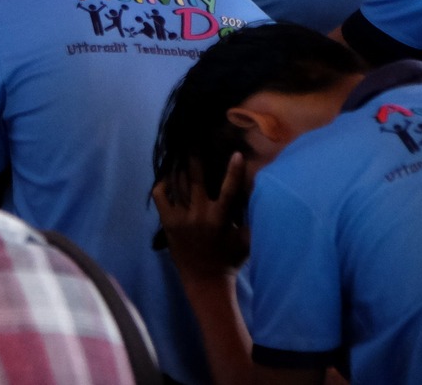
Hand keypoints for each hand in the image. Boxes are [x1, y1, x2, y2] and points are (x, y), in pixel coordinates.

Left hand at [153, 153, 249, 283]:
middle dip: (195, 158)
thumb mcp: (246, 240)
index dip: (234, 171)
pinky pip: (160, 197)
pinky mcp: (168, 222)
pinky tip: (166, 177)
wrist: (205, 281)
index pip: (230, 189)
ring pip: (177, 184)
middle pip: (196, 178)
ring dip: (177, 167)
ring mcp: (181, 218)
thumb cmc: (230, 259)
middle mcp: (200, 215)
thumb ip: (251, 219)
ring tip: (178, 150)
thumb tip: (260, 197)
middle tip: (193, 140)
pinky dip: (162, 185)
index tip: (236, 153)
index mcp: (221, 218)